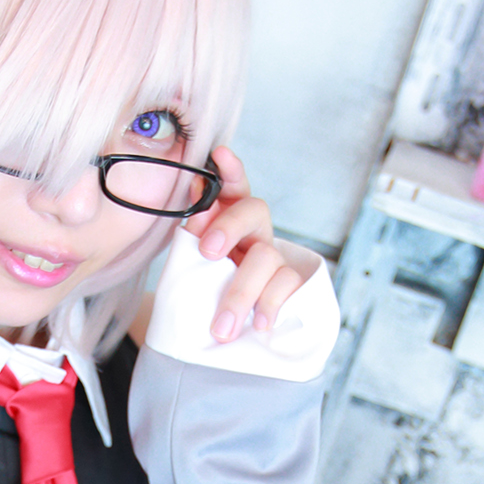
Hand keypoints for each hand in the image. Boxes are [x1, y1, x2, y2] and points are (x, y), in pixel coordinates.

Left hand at [188, 148, 306, 343]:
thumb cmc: (204, 290)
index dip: (229, 169)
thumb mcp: (192, 264)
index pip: (231, 186)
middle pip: (254, 210)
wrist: (222, 330)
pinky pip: (288, 284)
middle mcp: (255, 232)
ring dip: (241, 291)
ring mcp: (274, 257)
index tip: (220, 154)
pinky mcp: (290, 284)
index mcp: (228, 218)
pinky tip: (258, 325)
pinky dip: (270, 304)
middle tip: (207, 252)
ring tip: (221, 328)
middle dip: (230, 226)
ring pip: (267, 256)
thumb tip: (198, 209)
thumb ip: (195, 236)